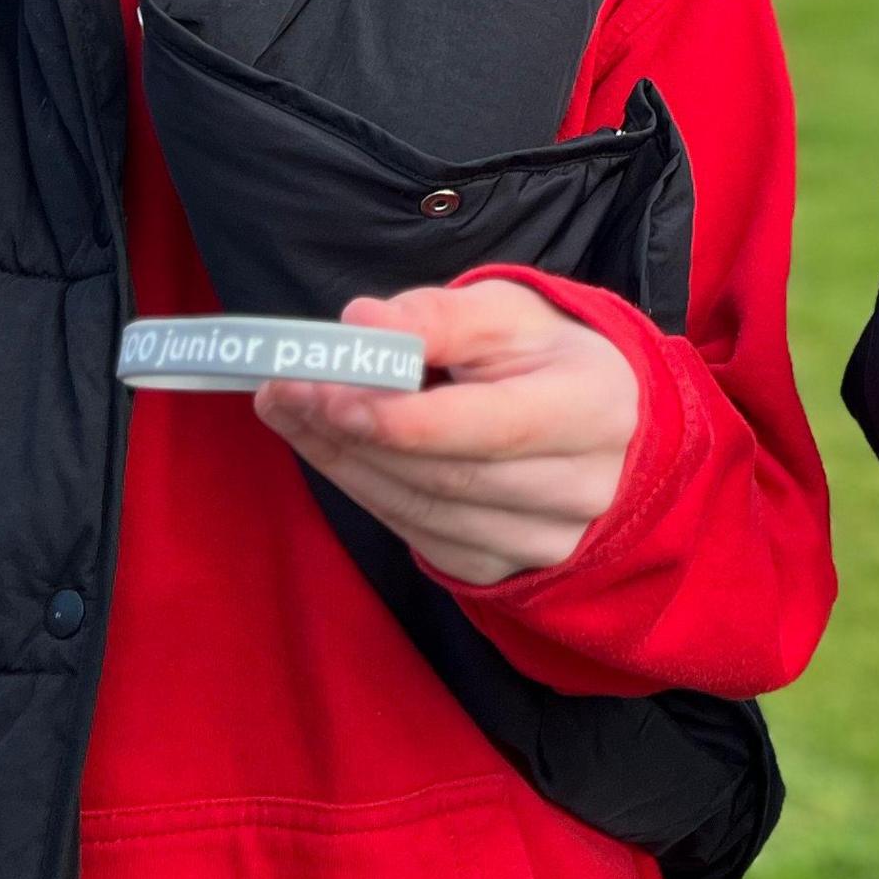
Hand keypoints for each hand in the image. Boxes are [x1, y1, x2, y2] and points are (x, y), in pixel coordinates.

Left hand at [254, 281, 640, 586]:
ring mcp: (546, 539)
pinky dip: (362, 489)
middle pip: (449, 476)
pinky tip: (326, 446)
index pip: (496, 426)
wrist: (588, 417)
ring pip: (423, 512)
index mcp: (595, 407)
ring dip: (343, 461)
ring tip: (288, 408)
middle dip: (354, 435)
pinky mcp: (503, 566)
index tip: (329, 389)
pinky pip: (417, 535)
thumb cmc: (540, 353)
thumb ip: (436, 317)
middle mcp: (583, 487)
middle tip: (283, 390)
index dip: (407, 418)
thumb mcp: (503, 312)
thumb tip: (360, 325)